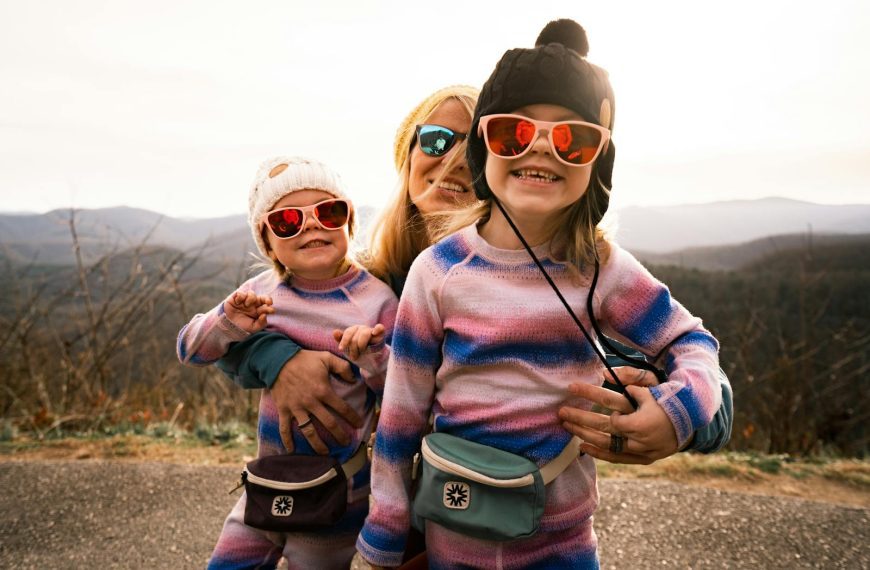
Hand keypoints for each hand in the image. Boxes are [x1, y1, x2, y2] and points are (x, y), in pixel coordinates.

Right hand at [223, 291, 273, 332]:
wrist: (227, 326)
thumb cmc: (241, 327)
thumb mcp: (253, 328)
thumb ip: (261, 323)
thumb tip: (265, 315)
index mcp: (258, 311)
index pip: (266, 307)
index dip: (269, 308)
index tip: (272, 311)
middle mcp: (253, 305)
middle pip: (262, 298)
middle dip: (267, 298)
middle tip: (269, 302)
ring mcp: (244, 300)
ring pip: (252, 294)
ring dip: (251, 298)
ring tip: (247, 305)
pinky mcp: (235, 298)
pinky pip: (240, 293)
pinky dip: (240, 296)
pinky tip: (238, 302)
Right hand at [271, 349, 361, 454]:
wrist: (278, 359)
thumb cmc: (304, 359)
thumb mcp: (326, 358)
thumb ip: (343, 367)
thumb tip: (354, 379)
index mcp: (323, 391)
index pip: (342, 408)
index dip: (352, 417)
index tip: (359, 425)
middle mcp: (311, 402)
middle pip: (328, 424)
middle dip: (339, 435)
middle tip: (346, 443)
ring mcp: (297, 408)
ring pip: (309, 431)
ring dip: (317, 444)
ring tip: (325, 453)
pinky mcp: (284, 410)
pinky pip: (285, 428)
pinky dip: (287, 440)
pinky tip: (292, 450)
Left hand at [332, 324, 385, 359]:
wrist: (370, 361)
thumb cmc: (358, 353)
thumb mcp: (347, 348)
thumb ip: (341, 339)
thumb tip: (335, 331)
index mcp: (354, 329)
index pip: (348, 332)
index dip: (344, 341)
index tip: (341, 349)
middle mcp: (363, 328)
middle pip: (355, 336)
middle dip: (353, 348)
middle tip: (354, 357)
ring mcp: (372, 330)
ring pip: (365, 334)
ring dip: (361, 345)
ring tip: (361, 353)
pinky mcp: (380, 334)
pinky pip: (380, 328)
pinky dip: (377, 329)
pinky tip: (374, 333)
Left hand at [558, 367, 678, 463]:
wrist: (690, 423)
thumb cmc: (668, 400)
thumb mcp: (653, 384)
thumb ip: (631, 377)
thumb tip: (606, 373)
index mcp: (643, 420)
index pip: (614, 418)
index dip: (601, 408)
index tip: (590, 396)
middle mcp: (640, 439)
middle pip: (604, 430)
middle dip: (580, 420)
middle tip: (561, 412)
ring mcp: (640, 450)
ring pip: (607, 445)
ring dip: (584, 435)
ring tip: (567, 426)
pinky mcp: (642, 458)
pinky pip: (616, 457)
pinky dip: (598, 453)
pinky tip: (582, 446)